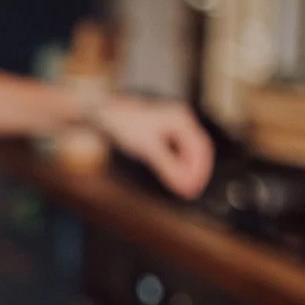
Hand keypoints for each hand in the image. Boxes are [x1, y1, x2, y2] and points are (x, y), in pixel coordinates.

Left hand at [90, 96, 213, 198]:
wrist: (104, 113)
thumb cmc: (125, 125)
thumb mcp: (148, 149)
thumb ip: (168, 167)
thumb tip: (186, 185)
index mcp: (181, 119)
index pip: (201, 148)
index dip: (201, 170)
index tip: (194, 189)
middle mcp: (179, 118)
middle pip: (196, 149)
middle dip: (194, 171)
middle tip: (190, 192)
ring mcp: (171, 123)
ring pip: (186, 150)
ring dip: (186, 168)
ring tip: (182, 187)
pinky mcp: (160, 130)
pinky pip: (175, 149)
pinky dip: (176, 163)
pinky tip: (171, 174)